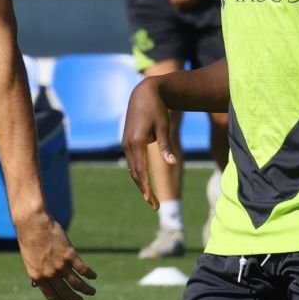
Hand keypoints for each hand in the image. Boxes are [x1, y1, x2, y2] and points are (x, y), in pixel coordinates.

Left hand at [15, 209, 96, 299]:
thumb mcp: (29, 261)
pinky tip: (93, 276)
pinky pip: (83, 269)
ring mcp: (60, 265)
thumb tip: (38, 285)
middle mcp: (49, 274)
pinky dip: (90, 274)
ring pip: (77, 283)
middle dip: (75, 299)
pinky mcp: (70, 255)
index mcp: (37, 277)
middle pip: (66, 292)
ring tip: (92, 292)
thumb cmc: (29, 241)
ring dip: (86, 290)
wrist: (33, 224)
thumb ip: (37, 274)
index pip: (51, 296)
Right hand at [120, 77, 177, 207]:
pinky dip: (138, 173)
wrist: (144, 93)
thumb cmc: (157, 109)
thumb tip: (172, 162)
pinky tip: (144, 180)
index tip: (151, 201)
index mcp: (137, 143)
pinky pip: (132, 162)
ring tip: (150, 197)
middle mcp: (128, 145)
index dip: (146, 188)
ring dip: (141, 183)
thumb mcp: (164, 126)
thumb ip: (166, 146)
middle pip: (135, 174)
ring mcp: (126, 143)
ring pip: (133, 169)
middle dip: (145, 190)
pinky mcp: (127, 141)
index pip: (141, 172)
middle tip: (155, 206)